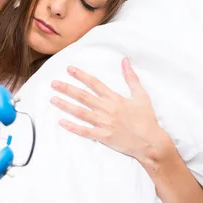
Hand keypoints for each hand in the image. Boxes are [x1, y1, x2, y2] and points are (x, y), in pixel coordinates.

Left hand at [50, 57, 173, 168]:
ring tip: (52, 99)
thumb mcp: (141, 95)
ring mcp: (103, 123)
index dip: (81, 75)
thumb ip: (131, 78)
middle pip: (83, 96)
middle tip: (53, 83)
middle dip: (67, 88)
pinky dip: (72, 127)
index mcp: (115, 98)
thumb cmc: (146, 119)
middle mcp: (107, 109)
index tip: (69, 69)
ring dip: (65, 105)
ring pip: (80, 112)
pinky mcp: (103, 136)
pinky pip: (84, 131)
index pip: (94, 83)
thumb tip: (125, 60)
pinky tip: (61, 122)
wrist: (150, 142)